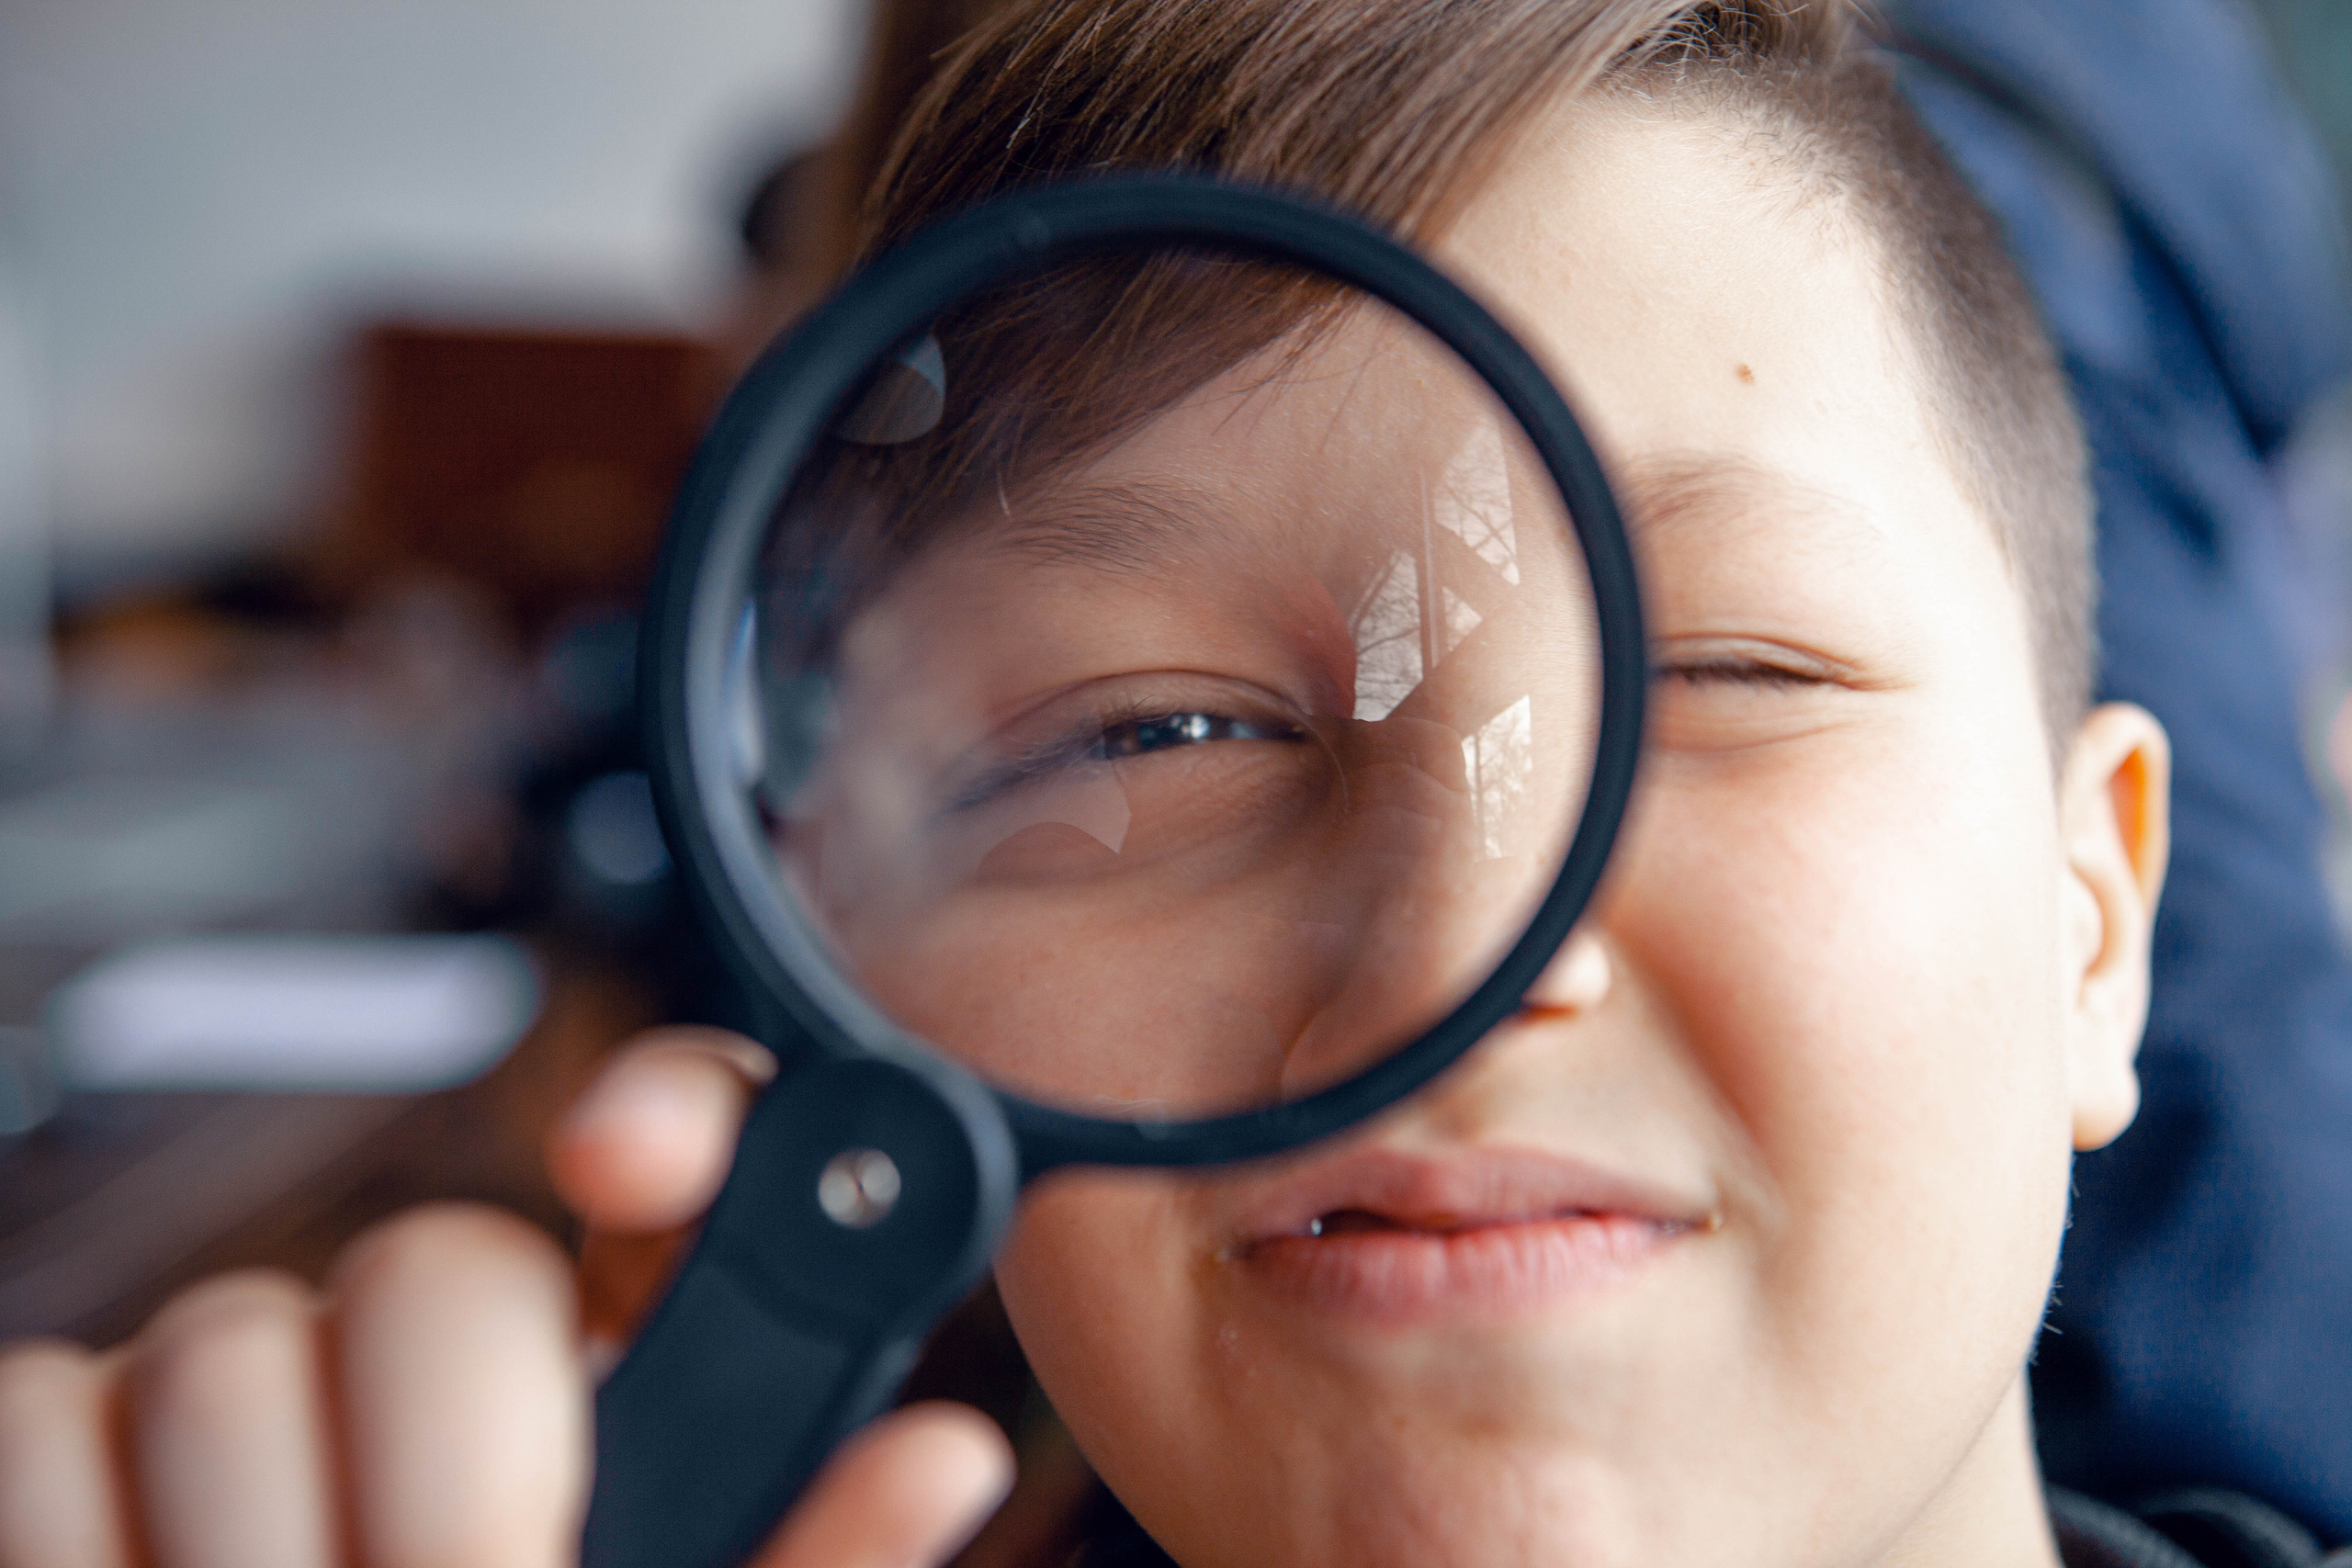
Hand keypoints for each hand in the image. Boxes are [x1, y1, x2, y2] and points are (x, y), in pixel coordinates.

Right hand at [0, 1028, 1013, 1567]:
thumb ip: (808, 1552)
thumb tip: (946, 1451)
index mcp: (637, 1378)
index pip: (692, 1133)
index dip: (679, 1114)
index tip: (620, 1159)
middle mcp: (451, 1343)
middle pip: (436, 1267)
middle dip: (452, 1464)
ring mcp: (254, 1377)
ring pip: (230, 1347)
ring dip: (271, 1545)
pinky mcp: (75, 1431)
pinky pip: (46, 1413)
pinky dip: (80, 1537)